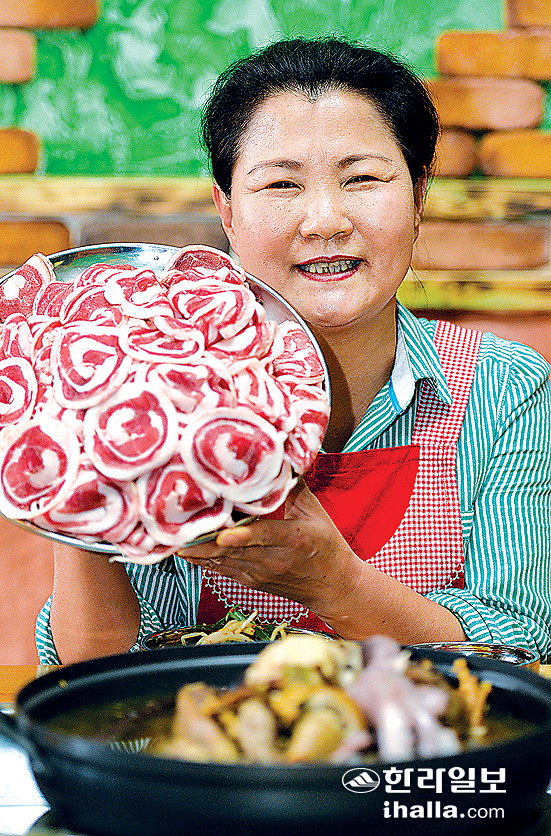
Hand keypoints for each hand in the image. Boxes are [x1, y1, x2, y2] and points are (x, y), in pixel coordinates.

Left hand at [178, 479, 359, 613]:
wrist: (333, 587)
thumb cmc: (326, 544)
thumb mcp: (316, 512)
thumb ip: (293, 486)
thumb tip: (279, 455)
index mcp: (293, 539)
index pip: (265, 536)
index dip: (242, 537)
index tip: (221, 535)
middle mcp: (273, 560)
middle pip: (232, 550)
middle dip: (202, 540)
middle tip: (176, 526)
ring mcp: (259, 573)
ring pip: (221, 561)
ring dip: (195, 551)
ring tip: (169, 537)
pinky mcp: (250, 581)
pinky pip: (220, 569)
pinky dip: (202, 559)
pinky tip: (182, 548)